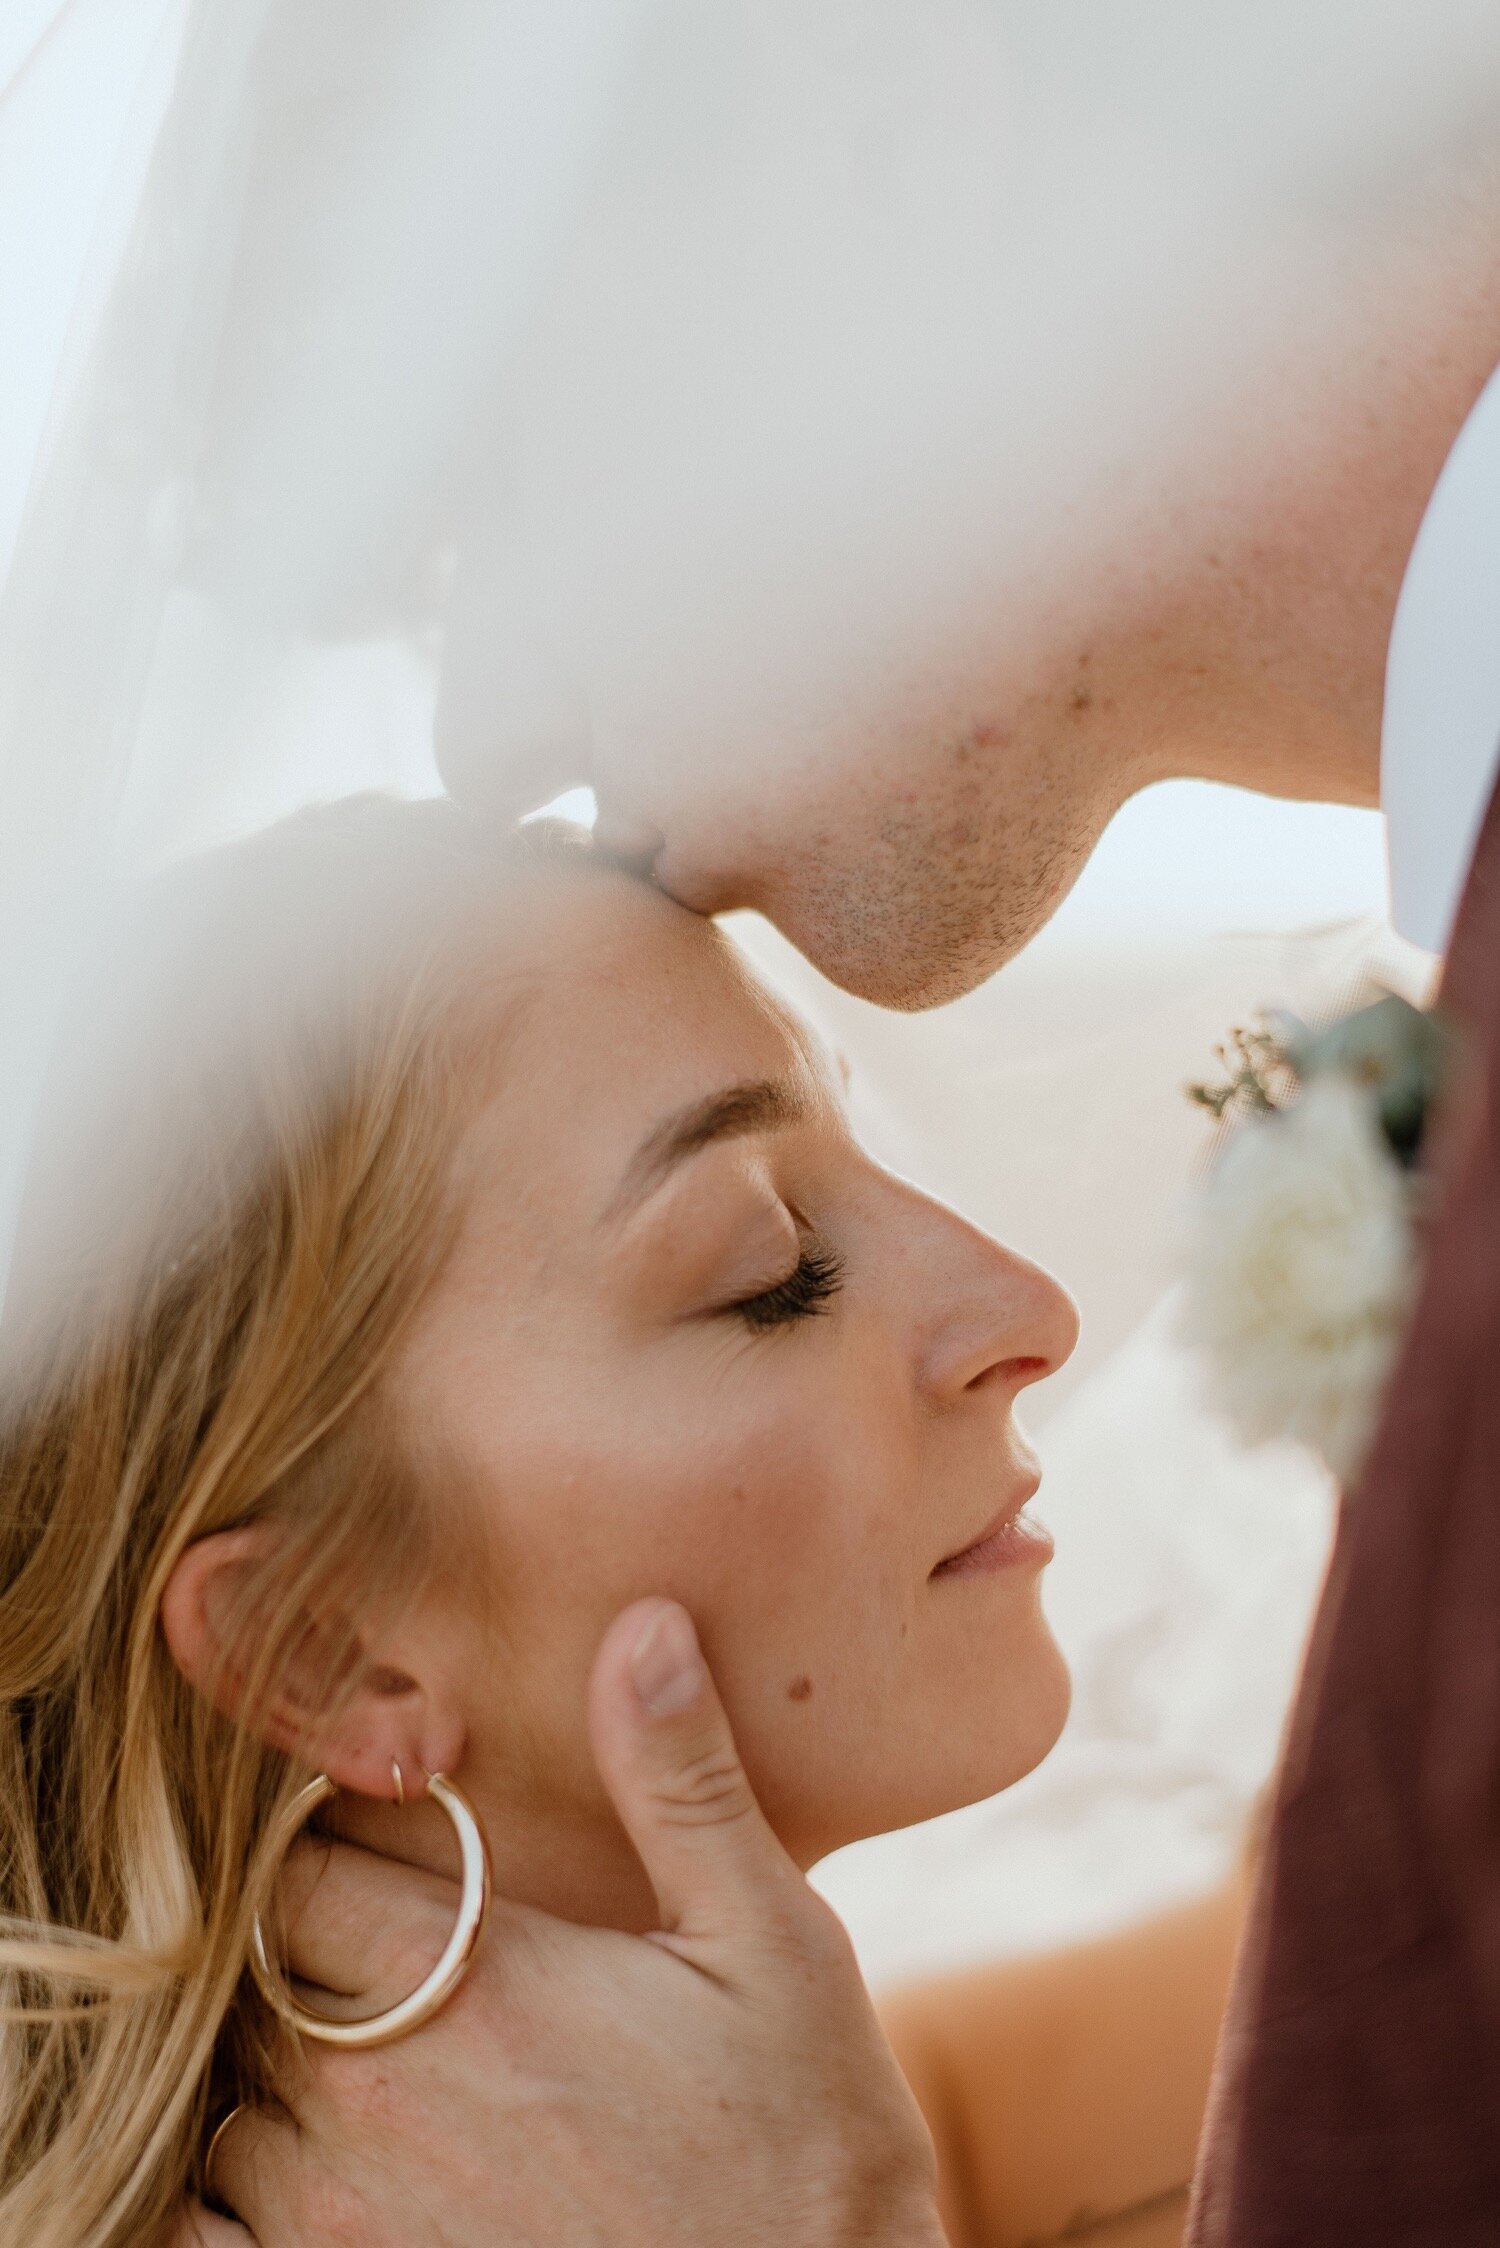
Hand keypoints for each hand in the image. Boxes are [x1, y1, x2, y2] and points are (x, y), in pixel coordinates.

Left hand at [186, 1600, 942, 2246]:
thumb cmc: (804, 2153)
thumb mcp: (773, 1946)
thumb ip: (683, 1783)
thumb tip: (643, 1626)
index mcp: (472, 1986)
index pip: (295, 1874)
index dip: (327, 1860)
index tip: (386, 1873)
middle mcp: (376, 2106)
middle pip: (252, 1989)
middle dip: (310, 1972)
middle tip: (400, 1985)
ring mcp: (342, 2231)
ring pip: (228, 2118)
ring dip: (281, 2096)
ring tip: (396, 2098)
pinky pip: (201, 2241)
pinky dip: (237, 2215)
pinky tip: (344, 2196)